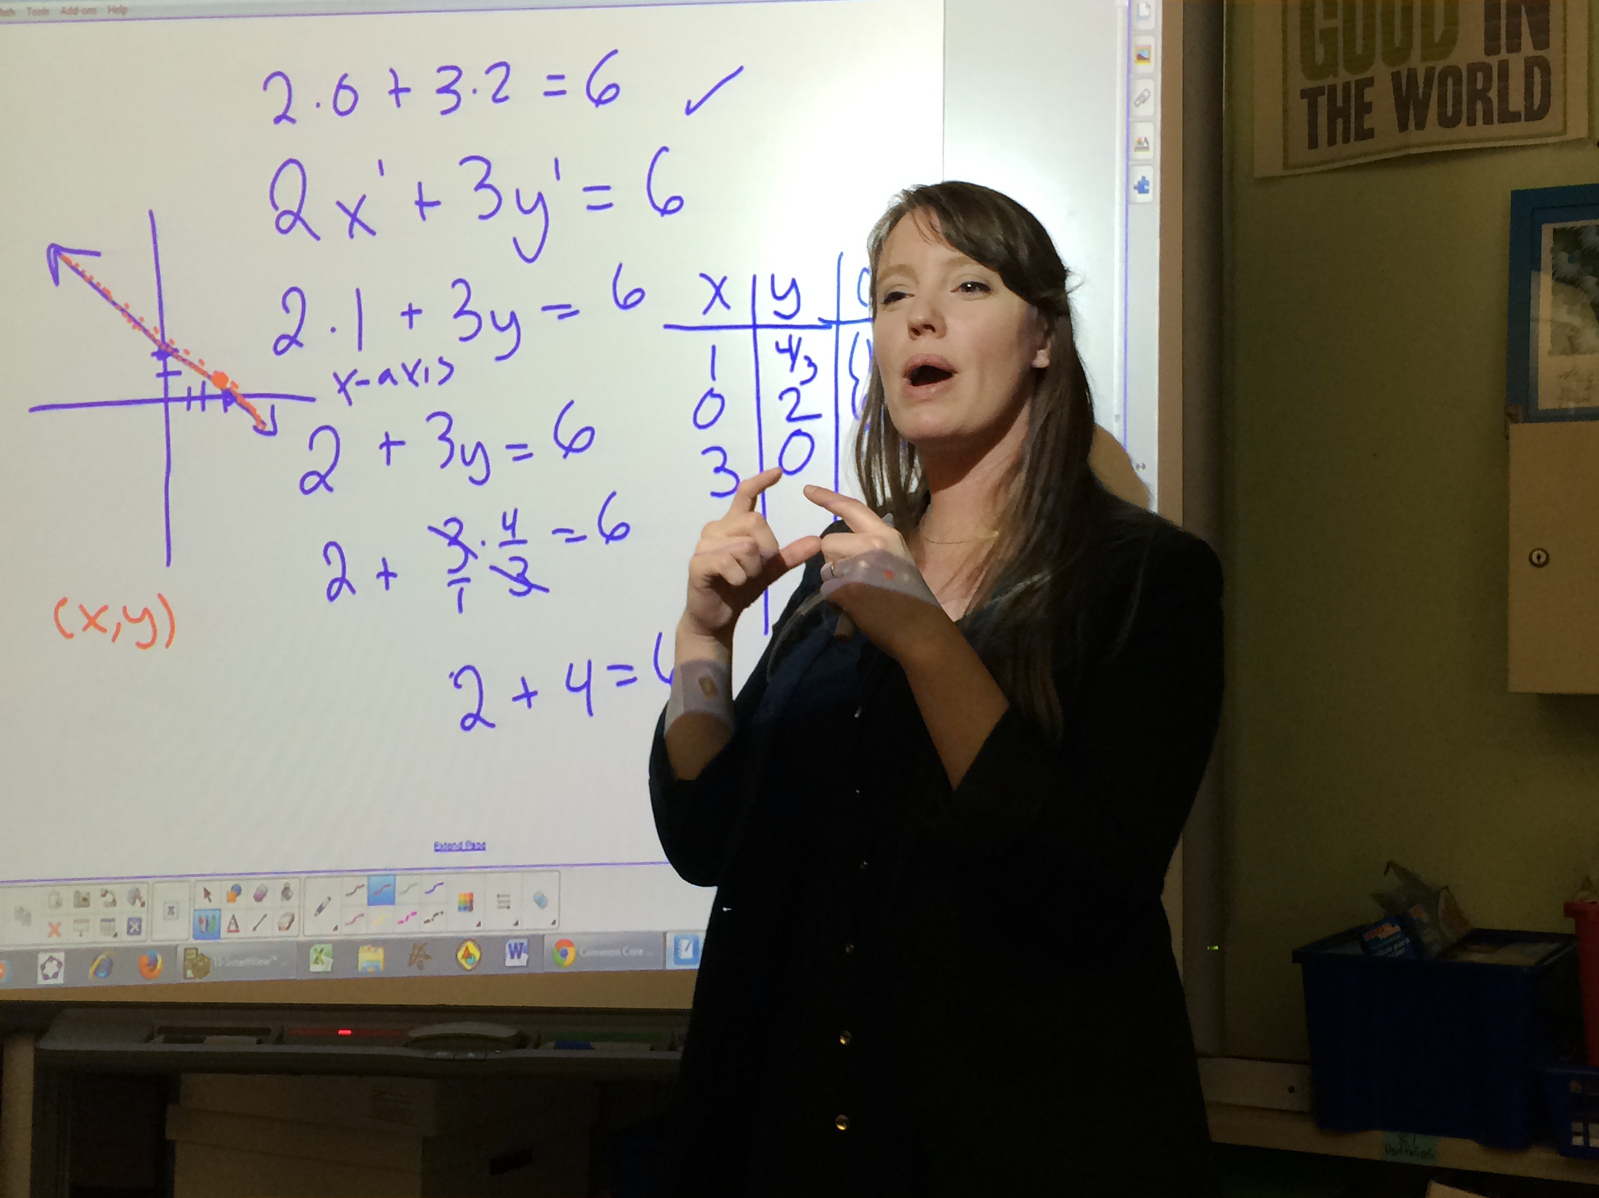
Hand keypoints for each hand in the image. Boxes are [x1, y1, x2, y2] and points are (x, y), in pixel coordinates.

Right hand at [680, 467, 821, 651]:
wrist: (715, 618)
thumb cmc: (739, 589)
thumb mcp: (769, 570)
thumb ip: (789, 555)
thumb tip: (816, 542)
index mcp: (732, 525)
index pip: (744, 494)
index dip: (761, 482)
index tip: (779, 472)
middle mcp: (716, 528)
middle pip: (755, 520)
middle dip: (767, 547)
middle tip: (759, 567)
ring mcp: (704, 544)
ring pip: (745, 545)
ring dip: (752, 568)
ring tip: (742, 578)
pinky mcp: (698, 562)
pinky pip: (730, 562)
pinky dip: (740, 577)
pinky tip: (734, 584)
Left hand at [802, 485, 953, 663]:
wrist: (920, 630)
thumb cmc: (911, 599)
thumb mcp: (897, 561)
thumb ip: (870, 550)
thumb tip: (838, 554)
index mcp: (886, 535)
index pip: (852, 508)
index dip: (827, 498)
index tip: (807, 490)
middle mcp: (872, 543)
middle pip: (828, 542)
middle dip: (834, 561)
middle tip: (858, 581)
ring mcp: (859, 564)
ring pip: (825, 568)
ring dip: (835, 584)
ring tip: (861, 598)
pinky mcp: (848, 587)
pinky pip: (828, 590)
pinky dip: (837, 603)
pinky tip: (857, 610)